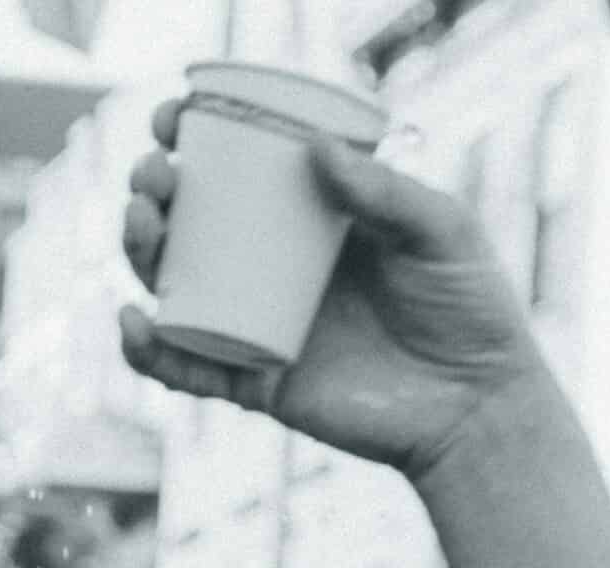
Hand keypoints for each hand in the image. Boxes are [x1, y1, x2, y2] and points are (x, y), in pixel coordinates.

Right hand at [117, 98, 546, 479]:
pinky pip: (186, 369)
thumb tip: (313, 148)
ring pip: (175, 291)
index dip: (191, 146)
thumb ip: (385, 192)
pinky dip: (148, 351)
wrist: (477, 406)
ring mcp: (258, 329)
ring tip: (139, 223)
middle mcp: (273, 274)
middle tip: (153, 176)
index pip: (236, 175)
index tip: (170, 120)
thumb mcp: (439, 231)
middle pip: (188, 229)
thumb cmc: (470, 309)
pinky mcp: (255, 385)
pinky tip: (132, 320)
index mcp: (309, 225)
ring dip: (139, 256)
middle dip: (152, 196)